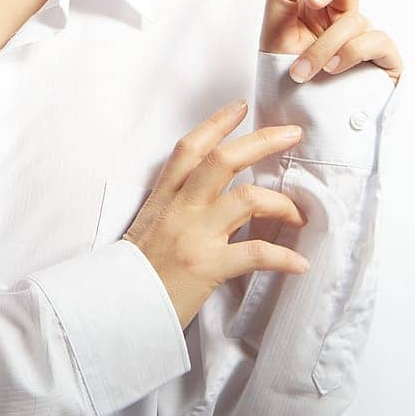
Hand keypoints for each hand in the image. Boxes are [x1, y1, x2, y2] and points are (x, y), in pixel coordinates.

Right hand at [124, 98, 310, 328]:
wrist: (116, 309)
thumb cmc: (134, 271)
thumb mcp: (148, 225)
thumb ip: (176, 204)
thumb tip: (209, 193)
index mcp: (165, 198)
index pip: (190, 148)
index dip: (217, 123)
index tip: (241, 106)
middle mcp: (181, 210)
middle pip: (224, 160)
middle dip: (263, 141)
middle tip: (292, 134)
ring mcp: (196, 236)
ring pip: (248, 199)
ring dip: (283, 203)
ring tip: (298, 215)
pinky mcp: (209, 266)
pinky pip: (257, 254)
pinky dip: (284, 257)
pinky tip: (299, 263)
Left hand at [259, 0, 403, 85]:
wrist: (299, 120)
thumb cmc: (285, 75)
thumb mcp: (272, 33)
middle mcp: (341, 9)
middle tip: (306, 4)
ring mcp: (364, 33)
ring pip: (352, 17)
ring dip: (322, 45)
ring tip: (302, 71)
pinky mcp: (383, 57)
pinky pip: (372, 40)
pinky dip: (347, 54)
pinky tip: (332, 71)